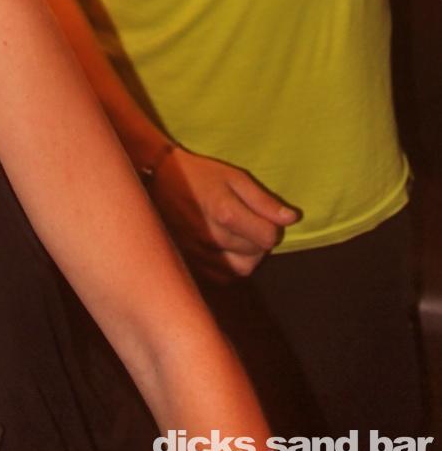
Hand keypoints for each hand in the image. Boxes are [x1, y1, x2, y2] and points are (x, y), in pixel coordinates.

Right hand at [149, 146, 299, 282]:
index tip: (261, 213)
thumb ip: (263, 200)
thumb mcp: (234, 177)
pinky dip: (229, 264)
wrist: (157, 179)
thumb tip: (292, 218)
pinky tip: (224, 247)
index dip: (272, 225)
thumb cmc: (199, 175)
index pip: (268, 237)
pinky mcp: (190, 262)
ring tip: (237, 235)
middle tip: (248, 221)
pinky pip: (222, 275)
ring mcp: (198, 252)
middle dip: (259, 238)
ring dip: (247, 254)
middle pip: (257, 253)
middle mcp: (211, 236)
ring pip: (242, 269)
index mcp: (225, 212)